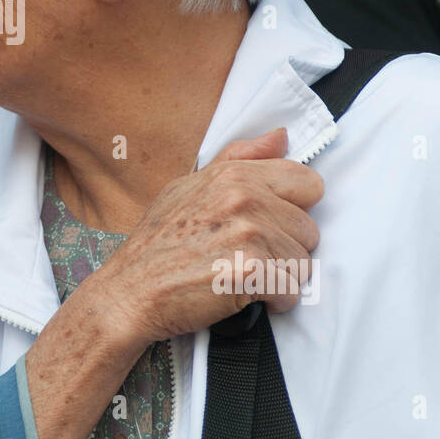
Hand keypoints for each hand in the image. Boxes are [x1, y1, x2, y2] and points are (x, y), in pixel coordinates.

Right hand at [84, 127, 322, 348]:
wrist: (131, 292)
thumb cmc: (157, 245)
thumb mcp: (188, 186)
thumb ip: (239, 159)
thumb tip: (281, 136)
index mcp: (233, 175)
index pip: (306, 182)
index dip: (293, 209)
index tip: (271, 224)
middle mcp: (243, 198)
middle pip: (309, 228)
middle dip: (286, 249)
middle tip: (249, 258)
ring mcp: (248, 233)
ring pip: (303, 262)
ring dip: (279, 277)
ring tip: (243, 277)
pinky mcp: (250, 271)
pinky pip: (291, 291)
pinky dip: (273, 301)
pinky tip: (244, 295)